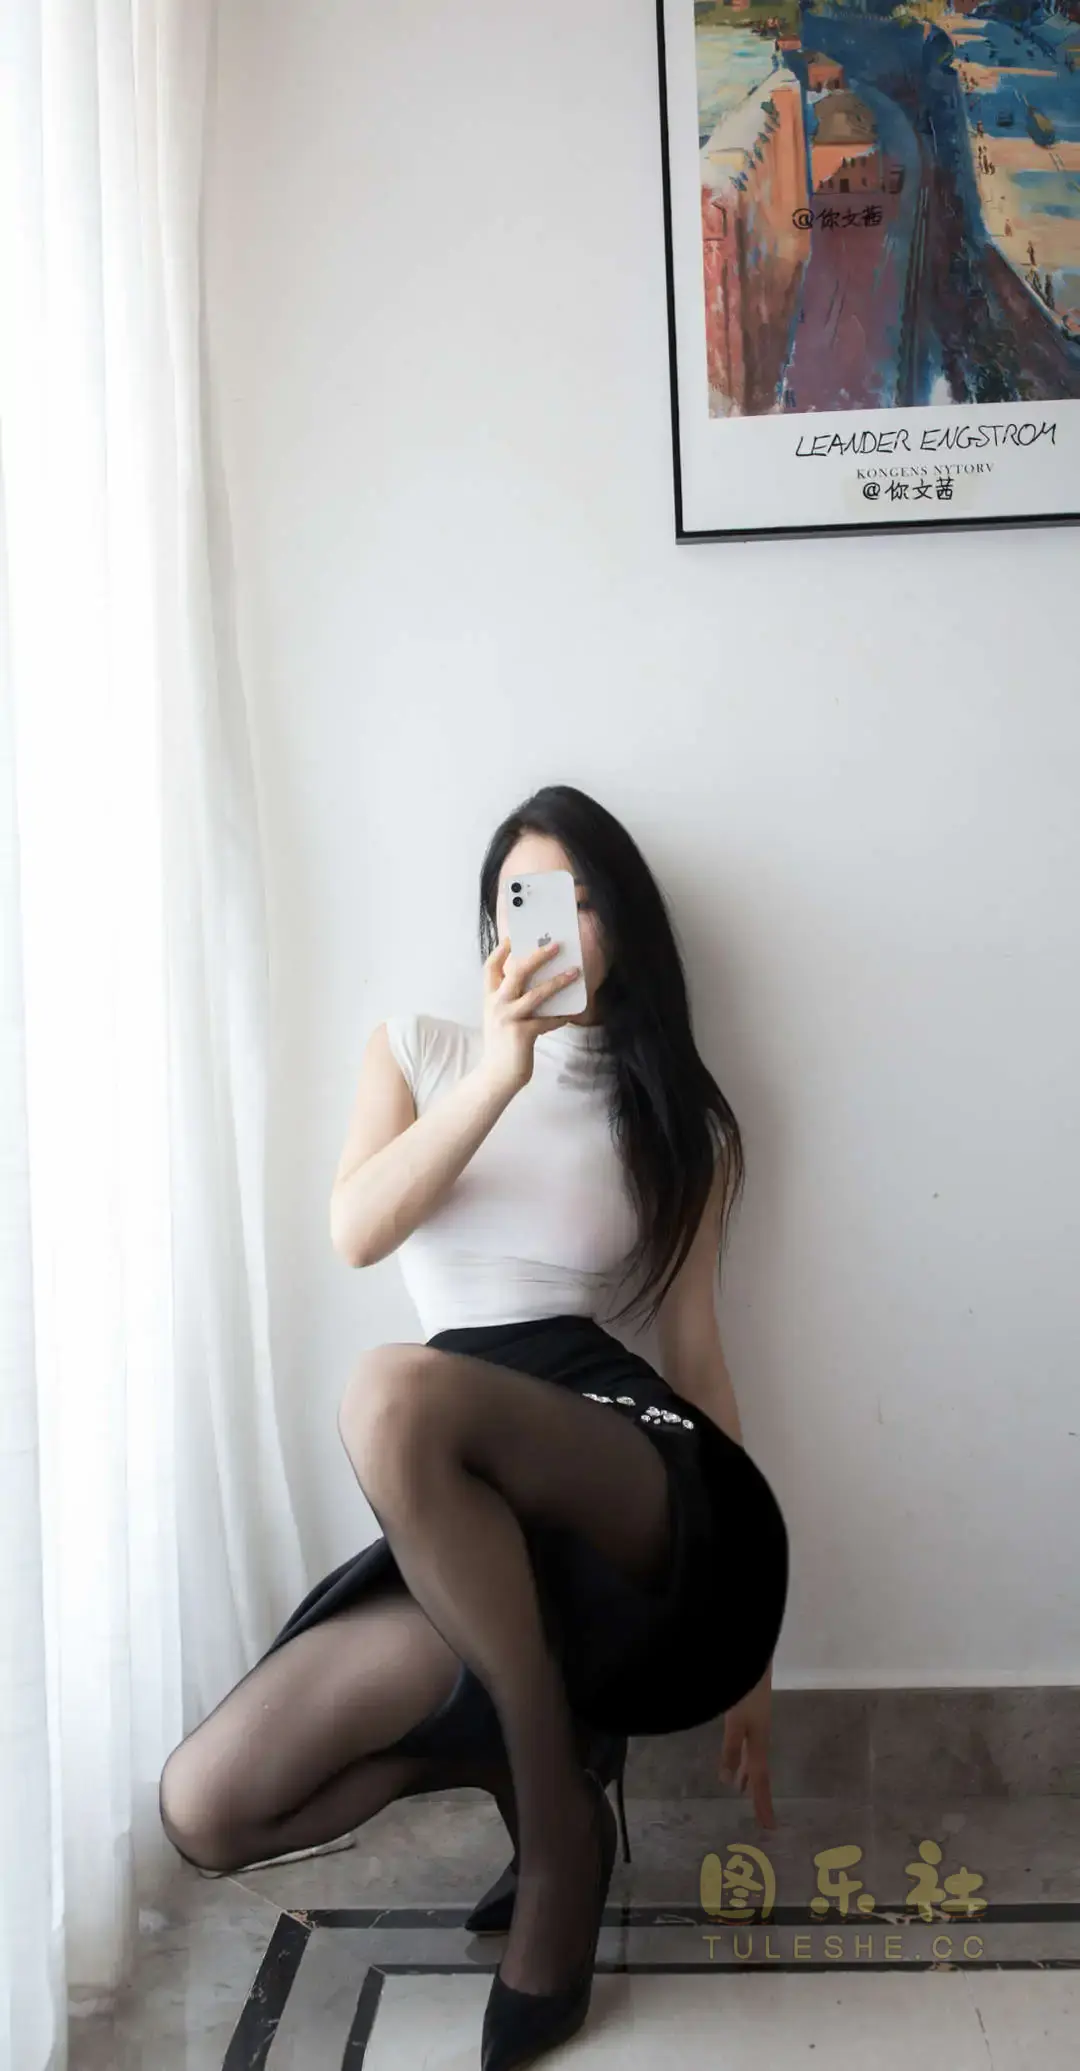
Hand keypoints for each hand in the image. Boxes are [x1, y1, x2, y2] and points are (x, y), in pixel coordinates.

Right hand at [480, 933, 581, 1091]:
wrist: (497, 1074)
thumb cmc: (504, 1043)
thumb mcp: (501, 1016)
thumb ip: (512, 998)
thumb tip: (539, 980)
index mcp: (490, 998)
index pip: (490, 967)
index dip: (501, 950)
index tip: (513, 936)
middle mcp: (497, 1005)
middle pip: (516, 972)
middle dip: (536, 956)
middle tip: (555, 945)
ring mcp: (508, 1019)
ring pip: (535, 994)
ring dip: (558, 982)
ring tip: (575, 972)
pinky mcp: (522, 1034)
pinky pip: (546, 1021)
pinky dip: (560, 1017)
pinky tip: (571, 1014)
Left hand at [718, 1660, 775, 1826]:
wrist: (751, 1651)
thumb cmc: (744, 1687)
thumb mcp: (736, 1720)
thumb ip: (730, 1748)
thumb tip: (728, 1782)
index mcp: (759, 1740)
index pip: (761, 1779)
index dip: (763, 1804)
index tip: (770, 1828)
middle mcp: (760, 1734)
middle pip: (757, 1768)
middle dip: (755, 1789)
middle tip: (755, 1810)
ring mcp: (755, 1721)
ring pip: (751, 1754)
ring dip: (746, 1771)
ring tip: (739, 1785)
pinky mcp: (748, 1709)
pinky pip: (746, 1742)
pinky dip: (741, 1753)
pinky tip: (736, 1750)